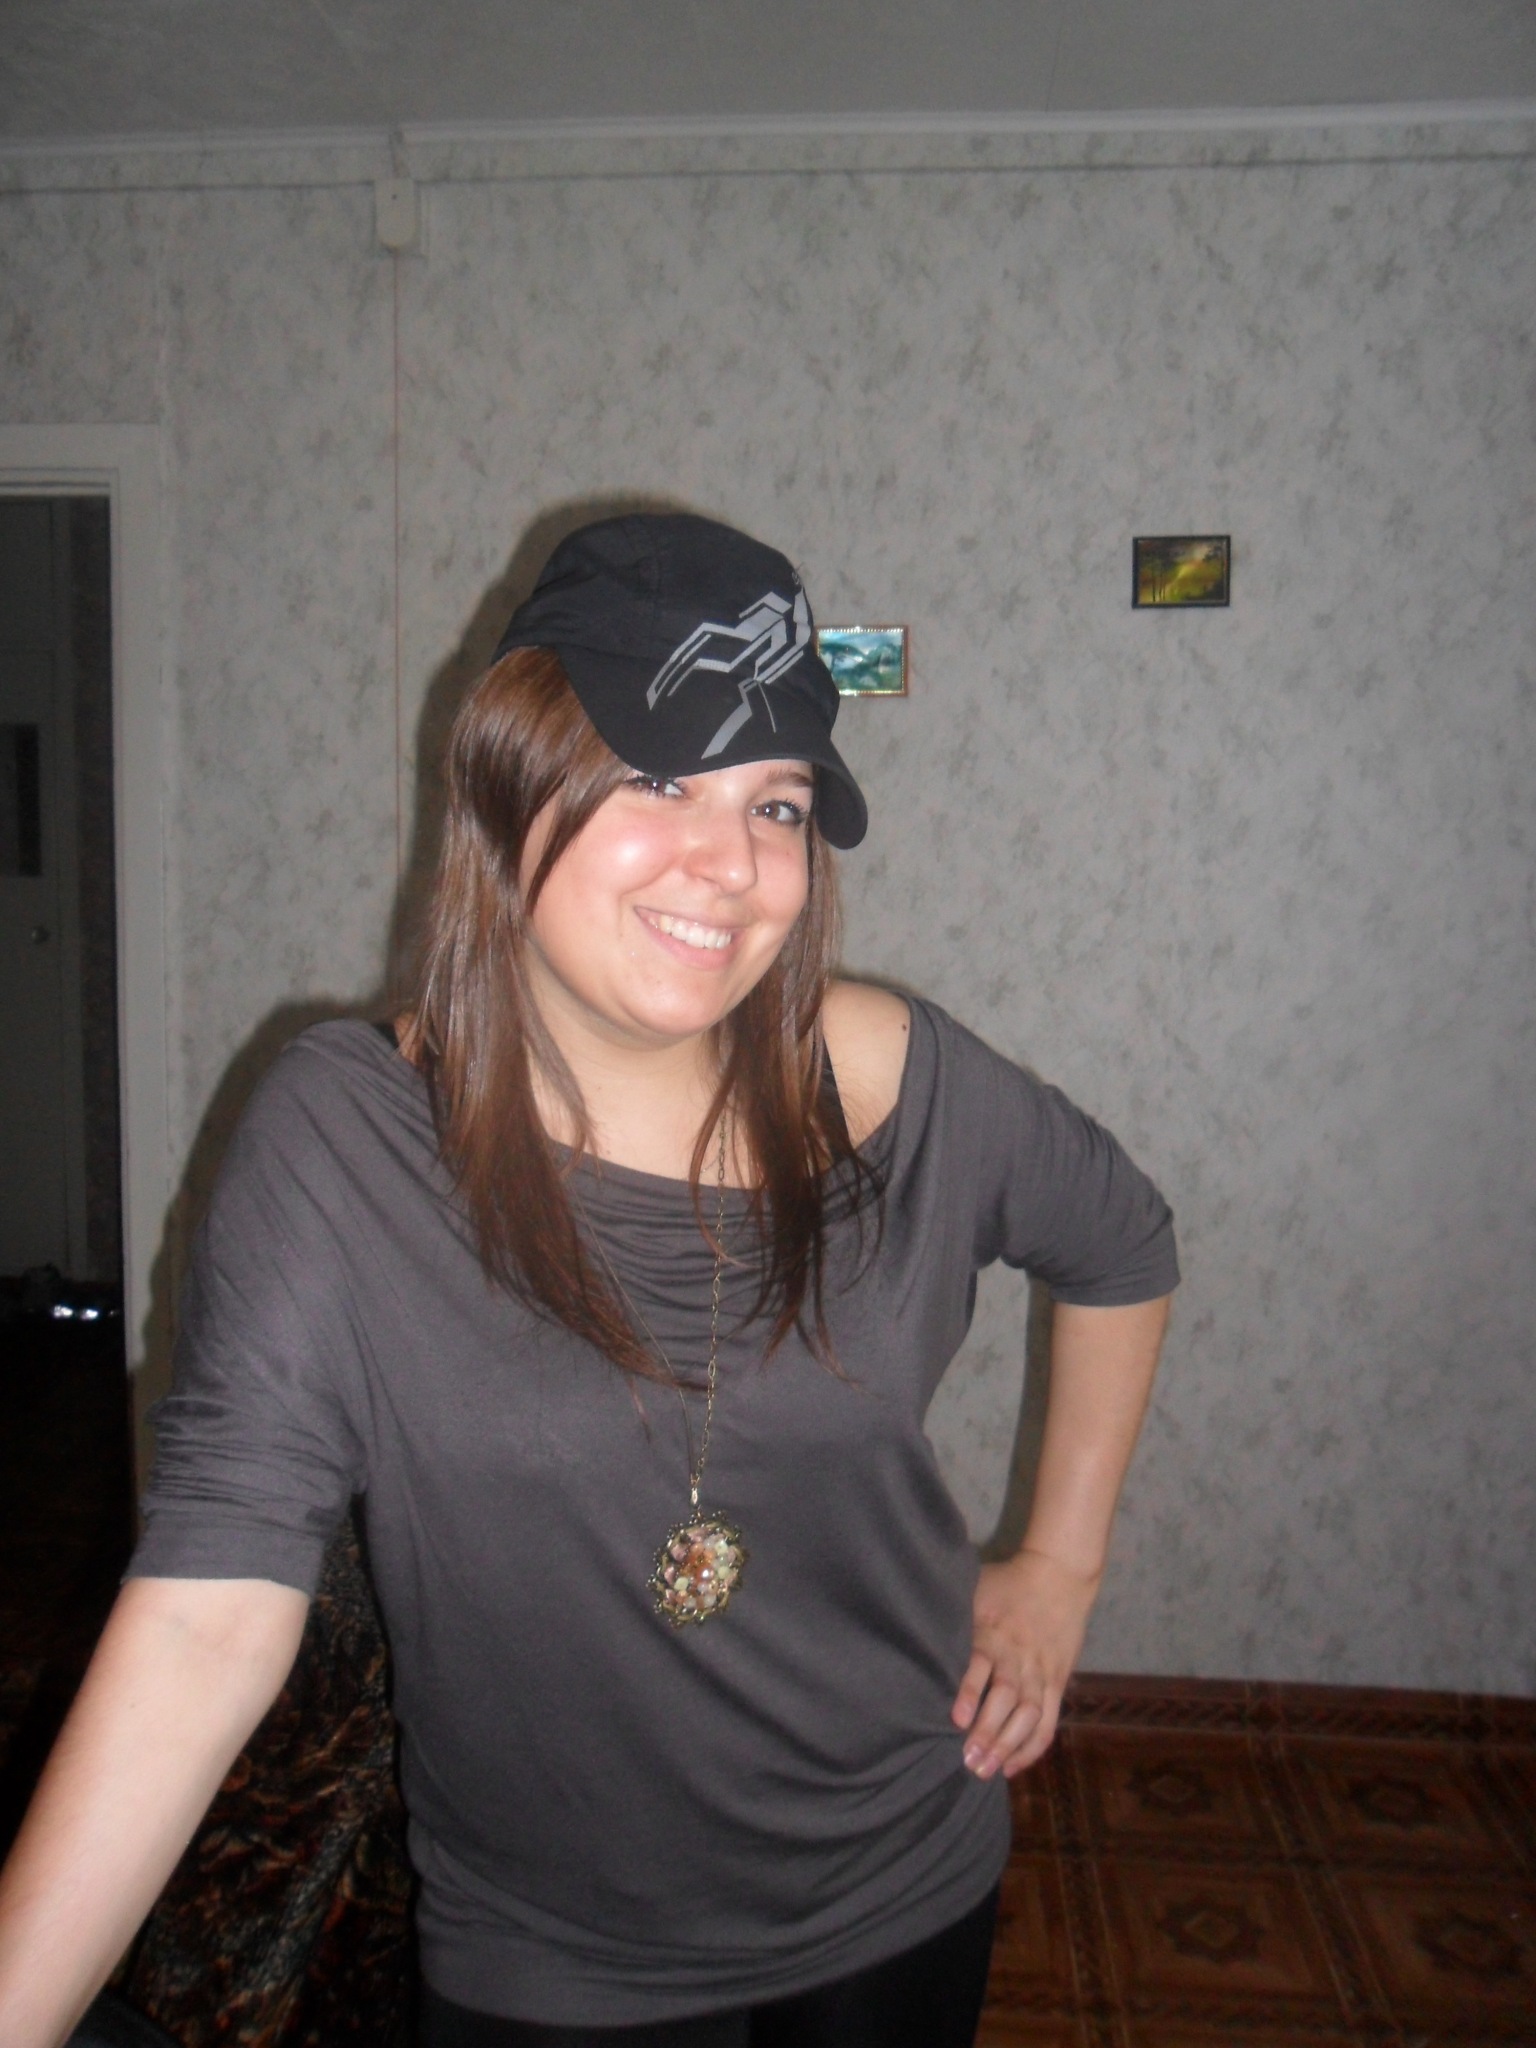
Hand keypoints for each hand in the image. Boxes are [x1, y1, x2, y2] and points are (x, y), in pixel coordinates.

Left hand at [951, 1549, 1099, 1779]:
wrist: (1059, 1575)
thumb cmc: (1006, 1584)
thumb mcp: (975, 1587)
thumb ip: (951, 1612)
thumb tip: (907, 1624)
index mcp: (994, 1631)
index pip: (981, 1663)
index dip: (969, 1691)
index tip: (955, 1718)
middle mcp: (1018, 1655)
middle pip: (1007, 1696)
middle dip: (988, 1730)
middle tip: (967, 1761)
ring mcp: (1040, 1671)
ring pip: (1028, 1713)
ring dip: (1009, 1744)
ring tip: (986, 1770)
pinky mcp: (1057, 1682)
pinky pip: (1048, 1720)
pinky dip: (1032, 1746)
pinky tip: (1012, 1766)